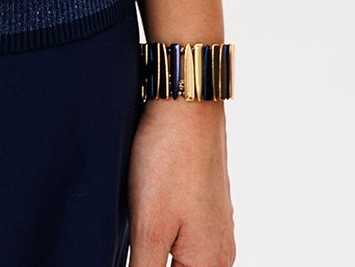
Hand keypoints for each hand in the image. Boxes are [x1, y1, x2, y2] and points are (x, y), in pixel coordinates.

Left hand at [128, 98, 235, 265]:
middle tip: (135, 229)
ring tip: (138, 219)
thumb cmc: (169, 160)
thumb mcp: (148, 227)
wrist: (188, 103)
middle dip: (151, 258)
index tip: (134, 247)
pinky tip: (147, 212)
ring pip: (181, 256)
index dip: (145, 266)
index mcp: (210, 265)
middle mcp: (221, 252)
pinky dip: (165, 234)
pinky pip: (186, 236)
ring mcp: (217, 226)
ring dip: (157, 250)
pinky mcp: (207, 205)